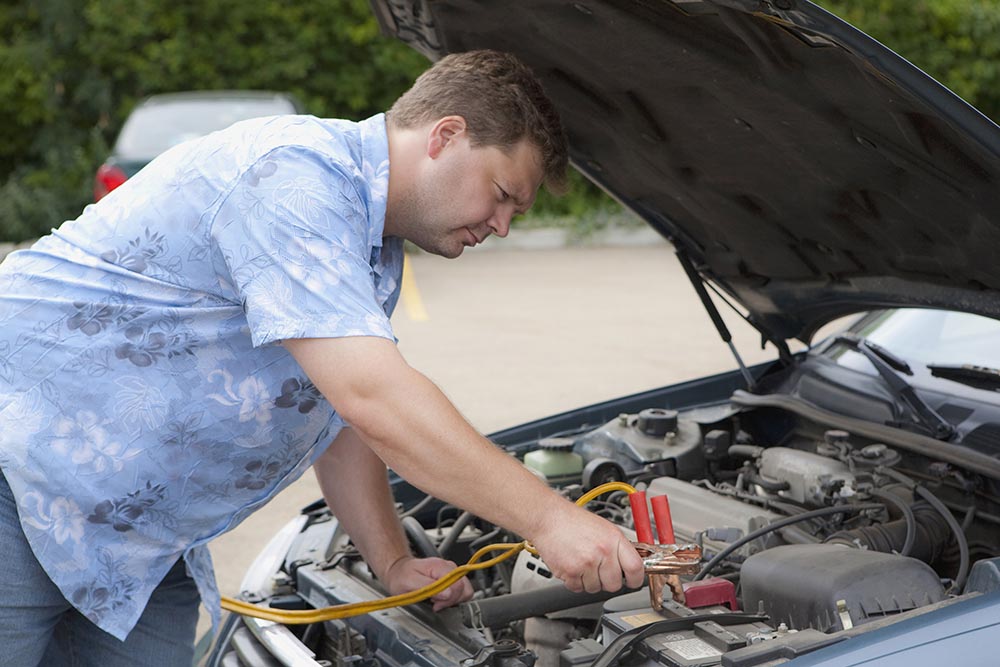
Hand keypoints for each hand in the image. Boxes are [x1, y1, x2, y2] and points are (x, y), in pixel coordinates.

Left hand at [383, 555, 474, 610]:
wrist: (398, 571)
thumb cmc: (401, 576)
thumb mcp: (410, 583)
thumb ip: (429, 587)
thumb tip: (448, 594)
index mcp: (440, 566)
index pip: (458, 585)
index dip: (449, 599)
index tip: (435, 604)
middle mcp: (449, 567)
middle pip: (464, 588)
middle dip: (451, 601)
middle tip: (435, 603)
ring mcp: (451, 572)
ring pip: (465, 590)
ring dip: (453, 600)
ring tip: (437, 601)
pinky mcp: (451, 578)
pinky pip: (461, 590)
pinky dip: (453, 598)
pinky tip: (441, 598)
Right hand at [529, 503, 645, 593]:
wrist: (548, 518)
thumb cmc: (573, 521)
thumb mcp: (604, 527)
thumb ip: (618, 546)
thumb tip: (630, 564)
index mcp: (613, 539)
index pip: (635, 568)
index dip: (636, 579)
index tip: (633, 581)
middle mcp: (602, 552)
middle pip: (615, 584)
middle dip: (608, 581)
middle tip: (600, 570)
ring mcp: (586, 563)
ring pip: (596, 589)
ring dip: (589, 581)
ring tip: (582, 563)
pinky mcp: (570, 572)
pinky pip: (578, 589)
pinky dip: (575, 581)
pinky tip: (572, 565)